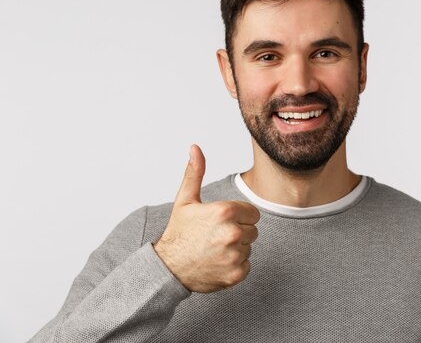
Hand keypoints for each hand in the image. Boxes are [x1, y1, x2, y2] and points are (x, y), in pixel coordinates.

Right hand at [153, 144, 260, 292]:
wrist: (167, 269)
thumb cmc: (179, 233)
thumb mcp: (185, 200)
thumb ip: (195, 173)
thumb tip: (195, 148)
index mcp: (225, 212)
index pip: (253, 212)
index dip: (238, 216)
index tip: (220, 222)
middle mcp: (233, 233)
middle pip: (253, 230)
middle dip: (238, 232)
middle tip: (215, 237)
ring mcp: (235, 255)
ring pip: (249, 247)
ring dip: (236, 249)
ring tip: (214, 250)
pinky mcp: (236, 274)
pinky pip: (247, 265)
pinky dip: (235, 266)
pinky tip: (217, 263)